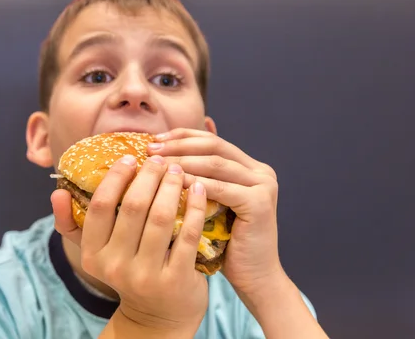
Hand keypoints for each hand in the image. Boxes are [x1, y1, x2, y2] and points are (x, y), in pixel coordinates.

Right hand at [52, 155, 208, 333]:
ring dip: (172, 186)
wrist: (159, 315)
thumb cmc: (127, 270)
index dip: (116, 177)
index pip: (101, 206)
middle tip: (160, 160)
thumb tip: (57, 191)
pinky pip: (188, 234)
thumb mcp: (96, 252)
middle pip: (134, 207)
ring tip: (178, 170)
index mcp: (94, 256)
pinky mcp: (176, 280)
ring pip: (161, 217)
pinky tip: (199, 189)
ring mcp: (147, 275)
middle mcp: (116, 267)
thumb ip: (71, 223)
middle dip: (149, 175)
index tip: (130, 158)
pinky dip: (196, 207)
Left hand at [147, 128, 282, 293]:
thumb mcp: (207, 205)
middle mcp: (260, 171)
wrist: (253, 278)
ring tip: (157, 165)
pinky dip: (197, 184)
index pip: (211, 139)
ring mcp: (264, 185)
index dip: (181, 135)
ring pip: (216, 163)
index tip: (152, 140)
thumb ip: (194, 181)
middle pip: (213, 145)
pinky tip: (174, 185)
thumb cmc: (224, 244)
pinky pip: (222, 188)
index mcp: (248, 167)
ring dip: (183, 162)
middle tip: (150, 150)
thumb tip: (157, 160)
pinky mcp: (260, 202)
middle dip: (178, 145)